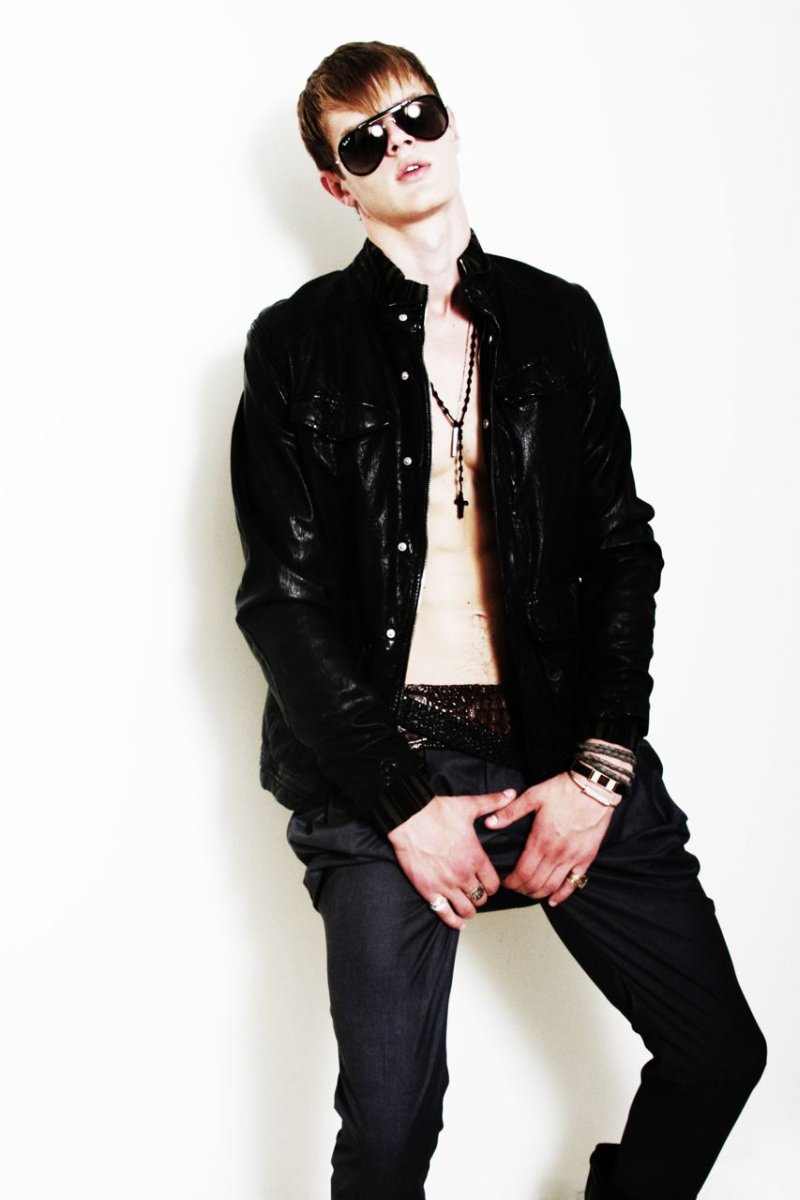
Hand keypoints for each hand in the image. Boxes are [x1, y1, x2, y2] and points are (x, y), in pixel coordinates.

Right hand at [388, 789, 516, 929]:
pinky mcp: (428, 890)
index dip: (492, 885)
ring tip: (467, 906)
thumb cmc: (436, 811)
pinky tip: (457, 921)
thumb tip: (511, 793)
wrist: (408, 817)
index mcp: (476, 857)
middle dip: (480, 896)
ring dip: (469, 910)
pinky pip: (445, 914)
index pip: (494, 884)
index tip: (487, 883)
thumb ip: (493, 802)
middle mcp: (463, 874)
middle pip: (482, 899)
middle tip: (475, 892)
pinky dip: (453, 921)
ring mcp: (446, 885)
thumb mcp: (469, 805)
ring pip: (467, 910)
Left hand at [485, 772, 612, 906]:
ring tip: (529, 892)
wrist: (594, 788)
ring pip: (552, 887)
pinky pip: (574, 883)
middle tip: (515, 888)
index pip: (522, 872)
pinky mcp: (586, 858)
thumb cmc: (563, 790)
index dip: (512, 882)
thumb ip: (510, 812)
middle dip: (522, 890)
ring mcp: (573, 858)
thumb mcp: (533, 795)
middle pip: (535, 883)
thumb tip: (489, 822)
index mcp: (541, 840)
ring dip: (538, 894)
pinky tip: (553, 899)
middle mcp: (556, 853)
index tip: (505, 882)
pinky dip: (562, 895)